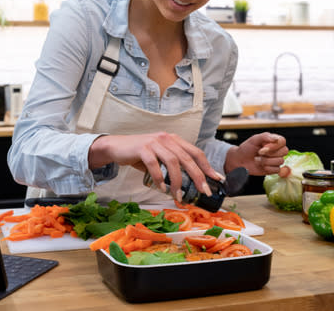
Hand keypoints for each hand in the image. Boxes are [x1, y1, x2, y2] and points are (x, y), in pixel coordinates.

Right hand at [88, 132, 224, 199]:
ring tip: (178, 195)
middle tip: (203, 192)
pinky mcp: (142, 148)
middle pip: (188, 158)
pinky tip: (162, 188)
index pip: (196, 152)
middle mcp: (167, 138)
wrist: (116, 147)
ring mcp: (154, 142)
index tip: (216, 180)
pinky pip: (154, 164)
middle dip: (198, 177)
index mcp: (174, 140)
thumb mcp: (159, 157)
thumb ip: (172, 166)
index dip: (207, 166)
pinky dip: (159, 178)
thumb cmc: (139, 155)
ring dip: (178, 181)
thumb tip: (188, 186)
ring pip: (173, 162)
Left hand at [225, 132, 288, 175]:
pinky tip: (261, 165)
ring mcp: (276, 160)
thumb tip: (277, 139)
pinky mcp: (274, 169)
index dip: (274, 145)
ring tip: (257, 159)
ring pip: (280, 161)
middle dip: (269, 153)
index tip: (263, 147)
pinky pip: (277, 170)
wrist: (240, 160)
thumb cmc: (246, 148)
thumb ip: (265, 137)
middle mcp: (277, 150)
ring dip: (266, 161)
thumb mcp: (254, 139)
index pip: (282, 141)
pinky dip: (267, 168)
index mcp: (273, 141)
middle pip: (284, 151)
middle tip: (259, 153)